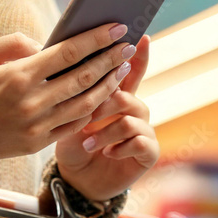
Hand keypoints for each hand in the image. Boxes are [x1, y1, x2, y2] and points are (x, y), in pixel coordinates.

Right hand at [0, 23, 133, 159]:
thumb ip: (15, 44)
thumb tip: (45, 45)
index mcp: (19, 76)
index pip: (68, 53)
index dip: (97, 39)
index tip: (117, 27)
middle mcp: (32, 103)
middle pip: (83, 78)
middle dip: (110, 60)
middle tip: (128, 46)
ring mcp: (36, 126)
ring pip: (84, 105)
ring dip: (107, 86)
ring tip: (122, 71)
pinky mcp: (36, 144)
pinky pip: (72, 127)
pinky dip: (90, 111)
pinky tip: (102, 98)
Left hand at [55, 36, 159, 200]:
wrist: (77, 180)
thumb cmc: (72, 145)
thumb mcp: (69, 118)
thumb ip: (77, 96)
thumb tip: (71, 65)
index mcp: (117, 99)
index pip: (131, 73)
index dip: (138, 55)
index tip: (141, 37)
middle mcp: (134, 112)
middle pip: (127, 95)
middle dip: (105, 104)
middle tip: (85, 118)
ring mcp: (143, 131)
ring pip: (131, 119)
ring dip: (106, 131)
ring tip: (87, 143)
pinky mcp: (148, 153)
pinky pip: (141, 142)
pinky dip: (120, 147)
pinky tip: (107, 153)